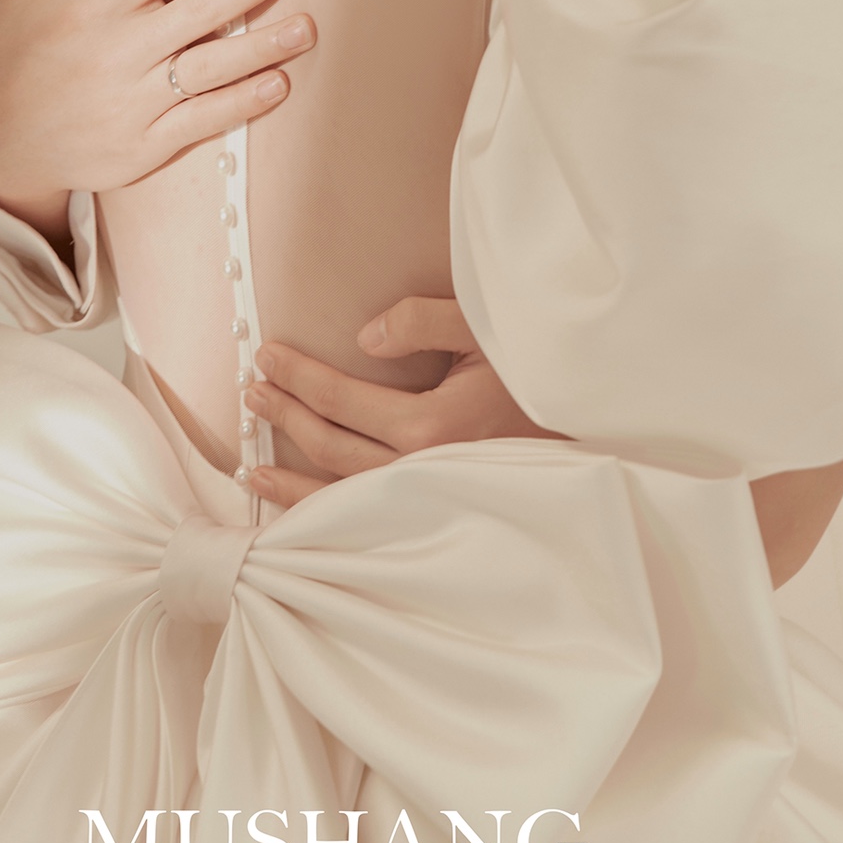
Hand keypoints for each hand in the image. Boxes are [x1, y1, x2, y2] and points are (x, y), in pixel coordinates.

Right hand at [0, 0, 317, 238]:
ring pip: (213, 68)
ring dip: (267, 44)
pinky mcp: (140, 149)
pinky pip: (203, 122)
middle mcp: (116, 51)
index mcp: (91, 3)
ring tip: (310, 23)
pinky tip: (278, 82)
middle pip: (206, 8)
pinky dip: (243, 102)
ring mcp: (130, 103)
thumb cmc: (13, 48)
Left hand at [242, 296, 569, 506]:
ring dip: (291, 477)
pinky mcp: (437, 515)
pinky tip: (299, 514)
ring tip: (251, 465)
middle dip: (286, 415)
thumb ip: (422, 321)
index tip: (267, 355)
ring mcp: (428, 501)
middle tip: (252, 390)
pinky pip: (366, 521)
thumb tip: (363, 339)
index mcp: (432, 425)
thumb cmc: (537, 370)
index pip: (341, 400)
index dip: (298, 376)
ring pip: (341, 496)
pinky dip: (324, 518)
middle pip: (331, 446)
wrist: (592, 422)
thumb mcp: (486, 326)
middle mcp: (422, 472)